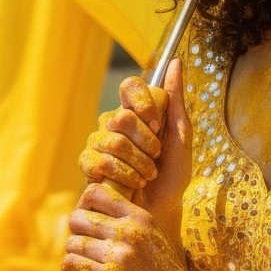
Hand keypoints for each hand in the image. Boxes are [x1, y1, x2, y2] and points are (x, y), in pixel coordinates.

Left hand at [63, 188, 197, 270]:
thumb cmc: (164, 270)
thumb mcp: (153, 234)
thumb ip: (128, 219)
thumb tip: (93, 209)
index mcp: (139, 216)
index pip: (94, 192)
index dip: (83, 205)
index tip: (88, 220)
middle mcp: (128, 231)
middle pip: (77, 218)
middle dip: (76, 232)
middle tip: (85, 245)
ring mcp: (119, 255)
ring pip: (72, 243)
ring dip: (74, 253)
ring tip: (86, 261)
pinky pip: (71, 264)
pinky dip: (71, 269)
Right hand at [78, 57, 191, 238]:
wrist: (162, 210)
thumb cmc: (173, 174)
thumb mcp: (182, 136)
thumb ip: (176, 99)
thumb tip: (176, 61)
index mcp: (136, 111)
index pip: (129, 85)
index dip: (142, 101)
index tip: (158, 124)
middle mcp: (113, 122)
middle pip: (121, 116)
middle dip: (146, 142)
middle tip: (156, 156)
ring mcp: (98, 143)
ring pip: (112, 140)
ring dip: (138, 162)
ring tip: (148, 175)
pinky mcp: (88, 165)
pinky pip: (99, 161)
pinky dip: (124, 175)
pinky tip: (133, 183)